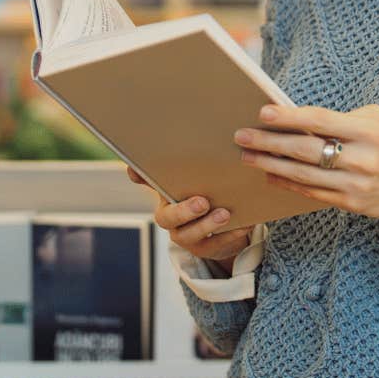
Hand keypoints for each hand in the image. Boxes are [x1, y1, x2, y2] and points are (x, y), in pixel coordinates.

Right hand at [128, 167, 252, 268]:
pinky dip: (230, 234)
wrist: (222, 231)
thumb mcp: (200, 181)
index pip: (147, 182)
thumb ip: (193, 164)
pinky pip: (215, 244)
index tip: (135, 169)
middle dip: (184, 210)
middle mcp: (169, 216)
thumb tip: (192, 129)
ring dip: (207, 224)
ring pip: (189, 234)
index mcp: (166, 194)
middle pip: (167, 217)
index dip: (139, 176)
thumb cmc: (208, 196)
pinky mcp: (204, 249)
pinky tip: (243, 224)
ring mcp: (185, 235)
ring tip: (225, 214)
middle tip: (202, 202)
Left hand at [234, 104, 378, 219]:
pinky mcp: (351, 204)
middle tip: (242, 137)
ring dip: (271, 165)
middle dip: (269, 143)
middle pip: (305, 150)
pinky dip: (288, 183)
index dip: (290, 117)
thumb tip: (298, 120)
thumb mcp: (376, 120)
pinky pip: (312, 193)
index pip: (321, 121)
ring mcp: (355, 184)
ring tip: (248, 157)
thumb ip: (341, 119)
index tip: (263, 112)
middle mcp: (361, 159)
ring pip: (303, 175)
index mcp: (368, 131)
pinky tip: (271, 175)